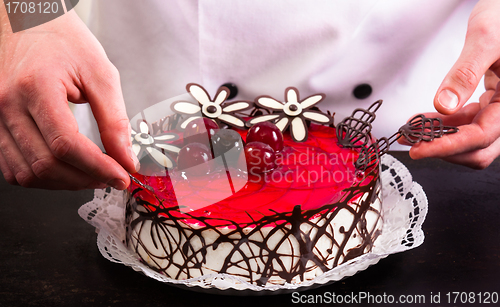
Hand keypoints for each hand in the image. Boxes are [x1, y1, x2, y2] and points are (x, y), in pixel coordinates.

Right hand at [0, 9, 138, 189]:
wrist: (28, 24)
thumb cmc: (63, 42)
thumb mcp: (100, 73)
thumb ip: (114, 120)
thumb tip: (125, 158)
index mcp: (36, 87)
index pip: (66, 144)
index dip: (98, 167)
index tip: (122, 176)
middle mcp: (8, 105)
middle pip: (46, 164)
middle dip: (85, 179)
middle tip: (112, 176)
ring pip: (27, 173)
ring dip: (65, 183)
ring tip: (92, 174)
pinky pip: (13, 168)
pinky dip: (43, 177)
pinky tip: (67, 170)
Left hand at [408, 0, 499, 168]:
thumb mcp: (486, 39)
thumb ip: (465, 73)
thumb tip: (444, 104)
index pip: (481, 136)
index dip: (448, 146)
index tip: (420, 149)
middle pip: (478, 147)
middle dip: (443, 148)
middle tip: (412, 144)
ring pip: (470, 136)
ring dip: (440, 138)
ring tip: (411, 133)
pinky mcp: (491, 102)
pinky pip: (467, 121)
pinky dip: (445, 125)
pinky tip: (425, 121)